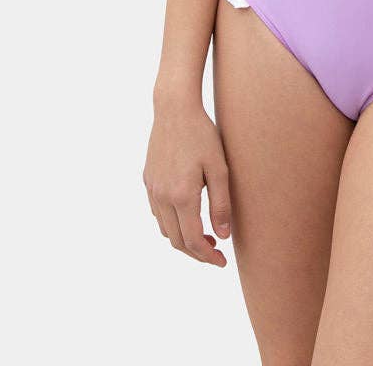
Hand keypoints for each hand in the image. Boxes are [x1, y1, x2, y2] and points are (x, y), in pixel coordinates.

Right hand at [144, 95, 231, 266]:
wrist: (174, 109)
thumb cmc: (202, 135)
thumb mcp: (219, 168)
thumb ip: (221, 204)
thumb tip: (223, 236)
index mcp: (182, 196)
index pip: (193, 240)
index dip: (208, 256)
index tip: (222, 262)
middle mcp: (162, 197)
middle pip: (177, 241)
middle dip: (197, 252)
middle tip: (216, 253)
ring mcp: (152, 189)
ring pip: (165, 229)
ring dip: (183, 239)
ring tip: (205, 235)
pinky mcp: (148, 180)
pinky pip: (158, 213)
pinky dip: (172, 223)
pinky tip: (187, 214)